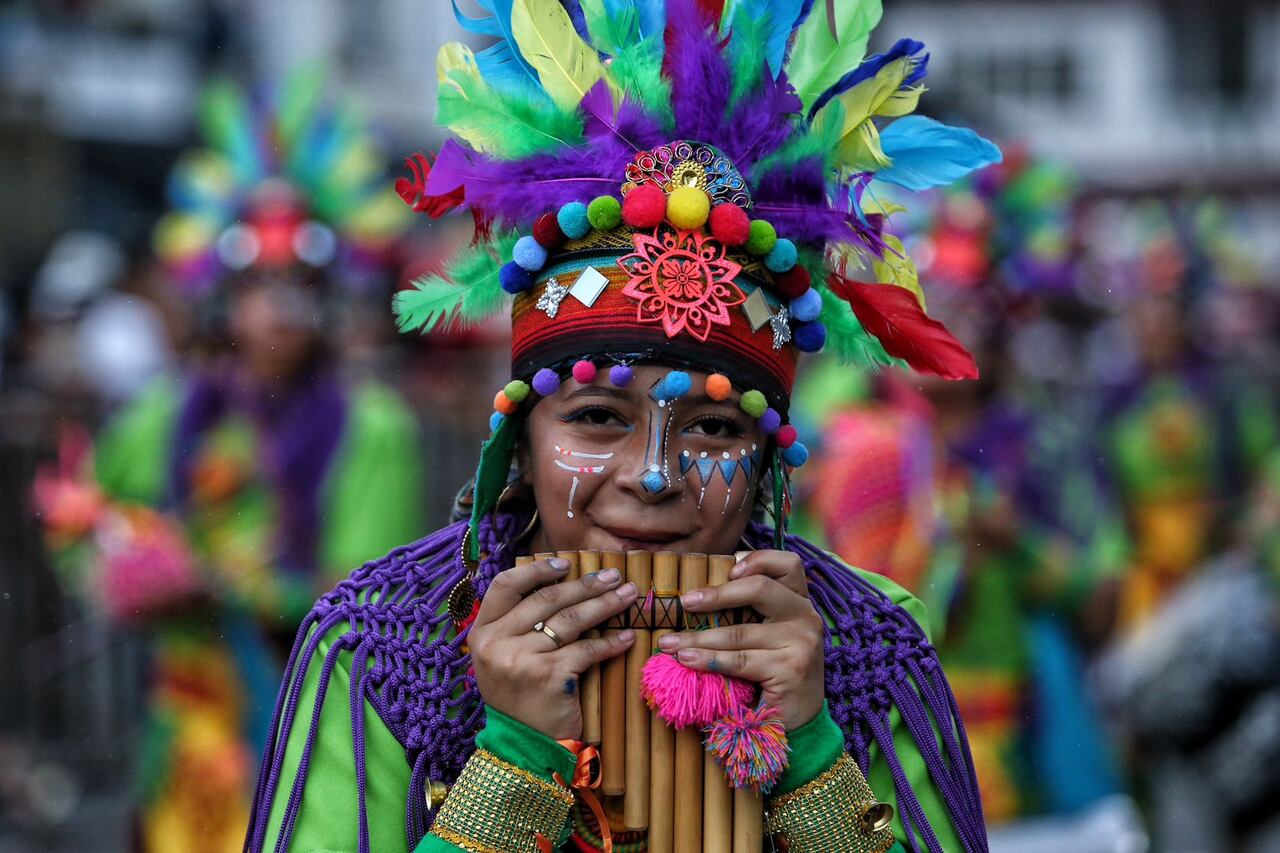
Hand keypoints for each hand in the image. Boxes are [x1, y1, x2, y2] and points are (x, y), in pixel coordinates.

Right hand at [469, 557, 637, 739]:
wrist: (525, 749)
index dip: (537, 570)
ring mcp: (521, 659)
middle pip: (547, 599)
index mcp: (482, 633)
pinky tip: (627, 637)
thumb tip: (555, 582)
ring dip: (605, 604)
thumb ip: (517, 624)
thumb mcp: (503, 659)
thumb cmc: (520, 699)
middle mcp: (496, 642)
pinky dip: (611, 642)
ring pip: (570, 620)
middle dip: (586, 585)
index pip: (505, 585)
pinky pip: (587, 649)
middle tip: (615, 577)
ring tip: (629, 596)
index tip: (566, 564)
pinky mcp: (549, 676)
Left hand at [657, 550, 824, 730]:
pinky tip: (686, 660)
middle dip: (717, 594)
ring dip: (698, 637)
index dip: (758, 560)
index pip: (788, 564)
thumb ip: (748, 613)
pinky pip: (739, 660)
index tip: (728, 567)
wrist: (797, 724)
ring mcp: (801, 642)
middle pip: (761, 589)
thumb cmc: (772, 675)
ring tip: (669, 643)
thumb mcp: (765, 637)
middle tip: (685, 602)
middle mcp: (806, 617)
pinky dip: (707, 659)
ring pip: (740, 631)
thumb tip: (697, 595)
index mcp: (800, 602)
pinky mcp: (791, 668)